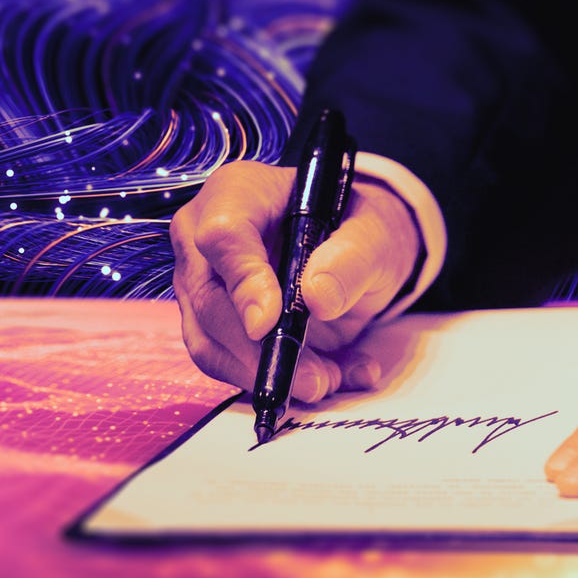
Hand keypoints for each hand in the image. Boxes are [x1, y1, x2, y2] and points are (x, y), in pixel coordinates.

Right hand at [170, 160, 419, 399]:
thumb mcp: (373, 233)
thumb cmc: (357, 227)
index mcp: (238, 194)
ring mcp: (205, 286)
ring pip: (210, 344)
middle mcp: (205, 240)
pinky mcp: (219, 328)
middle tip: (313, 379)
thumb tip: (317, 298)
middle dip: (258, 350)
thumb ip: (351, 258)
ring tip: (325, 382)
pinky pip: (232, 366)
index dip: (243, 282)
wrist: (358, 250)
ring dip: (266, 375)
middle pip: (208, 301)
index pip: (222, 236)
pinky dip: (279, 382)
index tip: (270, 323)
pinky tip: (330, 377)